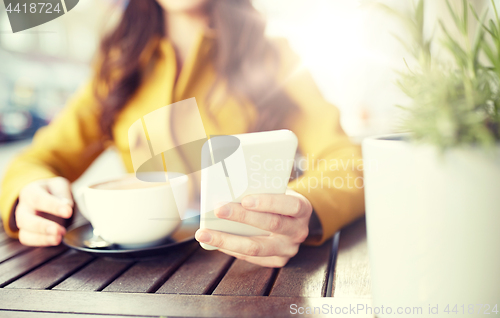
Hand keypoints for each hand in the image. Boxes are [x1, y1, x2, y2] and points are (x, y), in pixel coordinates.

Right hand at [15, 177, 73, 245]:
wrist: (45, 195)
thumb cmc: (52, 191)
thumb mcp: (59, 186)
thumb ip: (63, 194)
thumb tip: (67, 205)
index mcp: (30, 192)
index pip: (38, 199)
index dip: (53, 206)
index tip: (68, 212)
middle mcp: (23, 208)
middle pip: (25, 219)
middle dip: (42, 227)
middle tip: (60, 230)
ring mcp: (23, 222)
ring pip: (24, 233)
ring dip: (42, 238)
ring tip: (59, 237)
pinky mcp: (27, 232)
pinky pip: (29, 240)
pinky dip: (42, 242)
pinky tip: (55, 240)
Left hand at [195, 189, 312, 267]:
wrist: (294, 221)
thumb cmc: (280, 200)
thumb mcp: (278, 190)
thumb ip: (260, 187)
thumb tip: (225, 179)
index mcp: (302, 208)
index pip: (290, 205)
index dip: (268, 202)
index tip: (245, 199)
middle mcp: (298, 231)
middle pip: (271, 225)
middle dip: (241, 217)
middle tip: (218, 210)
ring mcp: (288, 249)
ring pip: (256, 248)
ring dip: (227, 239)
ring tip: (204, 233)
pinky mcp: (277, 261)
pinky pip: (251, 258)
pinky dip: (231, 249)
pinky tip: (214, 241)